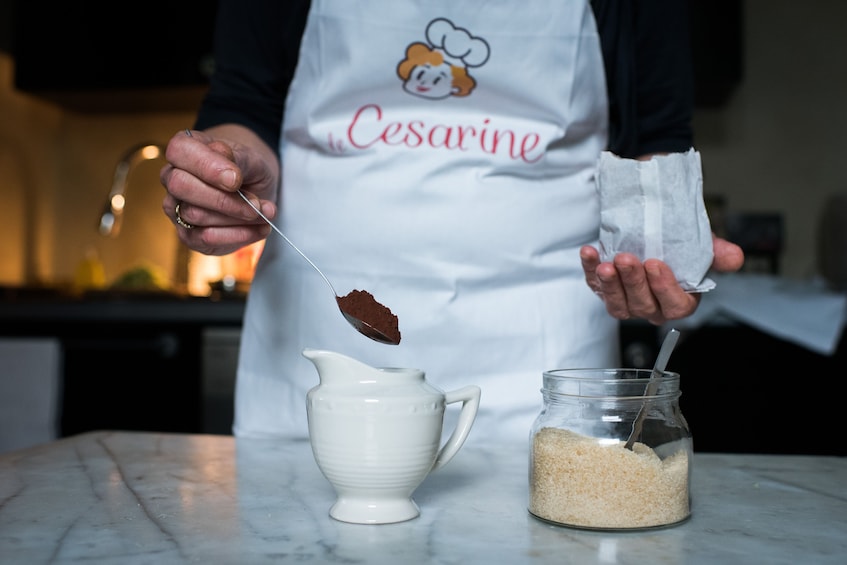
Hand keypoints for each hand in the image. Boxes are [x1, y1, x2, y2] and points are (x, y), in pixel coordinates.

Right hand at [159, 126, 279, 255]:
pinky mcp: (189, 235)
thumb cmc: (247, 169)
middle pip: (181, 186)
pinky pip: (206, 239)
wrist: (255, 189)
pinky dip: (238, 235)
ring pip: (195, 215)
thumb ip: (239, 160)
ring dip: (237, 218)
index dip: (207, 166)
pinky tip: (260, 228)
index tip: (236, 179)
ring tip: (265, 213)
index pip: (179, 151)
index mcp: (183, 150)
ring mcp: (176, 208)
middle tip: (256, 204)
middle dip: (223, 199)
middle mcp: (171, 178)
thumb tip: (229, 176)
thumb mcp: (251, 158)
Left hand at [580, 235, 744, 324]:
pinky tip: (589, 253)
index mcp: (678, 300)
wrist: (650, 232)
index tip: (656, 265)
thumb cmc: (676, 245)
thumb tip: (733, 257)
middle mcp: (651, 306)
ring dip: (610, 283)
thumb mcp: (699, 245)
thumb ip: (717, 253)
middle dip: (633, 283)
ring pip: (617, 304)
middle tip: (627, 259)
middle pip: (642, 305)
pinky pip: (594, 286)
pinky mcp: (604, 290)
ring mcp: (625, 301)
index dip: (665, 289)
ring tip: (606, 262)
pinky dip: (589, 269)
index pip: (675, 306)